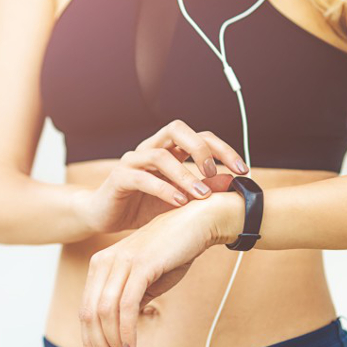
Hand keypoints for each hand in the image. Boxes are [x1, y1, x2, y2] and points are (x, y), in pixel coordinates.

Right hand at [77, 119, 247, 234]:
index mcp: (169, 150)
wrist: (103, 216)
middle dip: (201, 148)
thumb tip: (232, 186)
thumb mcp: (178, 200)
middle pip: (178, 130)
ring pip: (161, 155)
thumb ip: (201, 191)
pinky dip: (163, 189)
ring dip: (185, 175)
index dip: (223, 149)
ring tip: (201, 195)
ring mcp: (133, 161)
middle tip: (214, 172)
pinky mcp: (119, 177)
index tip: (243, 170)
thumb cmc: (142, 206)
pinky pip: (142, 177)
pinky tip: (179, 203)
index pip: (200, 137)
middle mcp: (151, 149)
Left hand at [79, 199, 220, 346]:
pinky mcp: (140, 265)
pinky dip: (126, 332)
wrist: (197, 223)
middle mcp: (104, 262)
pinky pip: (126, 307)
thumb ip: (129, 302)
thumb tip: (120, 335)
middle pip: (90, 315)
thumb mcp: (146, 281)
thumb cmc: (173, 252)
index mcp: (100, 265)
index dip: (90, 342)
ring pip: (105, 314)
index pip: (86, 310)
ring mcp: (120, 262)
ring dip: (115, 345)